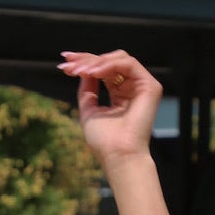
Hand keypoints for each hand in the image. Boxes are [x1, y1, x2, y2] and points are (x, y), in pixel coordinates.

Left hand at [58, 49, 162, 165]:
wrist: (118, 155)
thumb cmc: (104, 141)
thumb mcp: (89, 110)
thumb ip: (87, 90)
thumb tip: (83, 69)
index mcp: (120, 94)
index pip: (103, 71)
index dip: (84, 63)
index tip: (64, 64)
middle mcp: (132, 88)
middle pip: (110, 61)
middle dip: (87, 59)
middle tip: (68, 63)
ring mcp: (142, 86)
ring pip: (119, 59)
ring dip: (96, 62)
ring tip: (80, 71)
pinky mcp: (150, 86)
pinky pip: (128, 64)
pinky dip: (109, 65)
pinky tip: (93, 72)